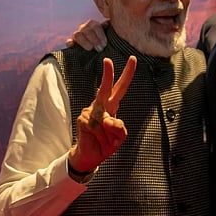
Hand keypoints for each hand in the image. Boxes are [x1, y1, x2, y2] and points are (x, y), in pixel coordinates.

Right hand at [66, 19, 108, 50]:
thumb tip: (109, 23)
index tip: (104, 44)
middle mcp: (85, 29)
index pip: (96, 26)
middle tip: (100, 49)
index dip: (100, 35)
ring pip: (78, 34)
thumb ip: (108, 29)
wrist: (98, 54)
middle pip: (87, 30)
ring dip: (84, 42)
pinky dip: (70, 43)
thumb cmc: (105, 45)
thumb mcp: (109, 37)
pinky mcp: (72, 44)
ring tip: (90, 48)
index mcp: (94, 26)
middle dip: (94, 40)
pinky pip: (69, 41)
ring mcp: (78, 35)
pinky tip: (72, 45)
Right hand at [69, 56, 135, 171]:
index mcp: (111, 106)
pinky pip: (98, 128)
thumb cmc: (106, 143)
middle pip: (104, 88)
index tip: (132, 59)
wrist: (90, 157)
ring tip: (105, 141)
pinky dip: (102, 137)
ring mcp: (90, 111)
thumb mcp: (120, 137)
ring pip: (106, 121)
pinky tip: (97, 140)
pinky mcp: (83, 119)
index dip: (127, 74)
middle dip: (107, 74)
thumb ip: (119, 128)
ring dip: (109, 136)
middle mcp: (100, 105)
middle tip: (107, 60)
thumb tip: (107, 120)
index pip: (120, 88)